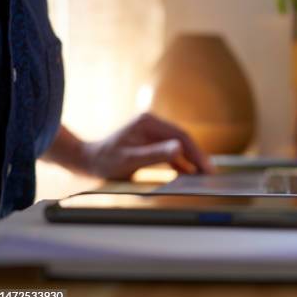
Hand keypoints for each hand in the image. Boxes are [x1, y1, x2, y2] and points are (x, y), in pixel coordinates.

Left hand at [82, 113, 212, 179]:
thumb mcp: (129, 160)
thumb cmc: (104, 161)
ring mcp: (152, 133)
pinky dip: (181, 163)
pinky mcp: (151, 143)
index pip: (180, 135)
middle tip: (210, 173)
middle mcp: (153, 124)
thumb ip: (155, 154)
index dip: (195, 151)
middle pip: (182, 140)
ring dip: (191, 160)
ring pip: (179, 146)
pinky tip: (189, 173)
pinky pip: (171, 152)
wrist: (86, 161)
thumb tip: (180, 148)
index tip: (206, 167)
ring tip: (203, 174)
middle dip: (197, 156)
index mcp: (149, 122)